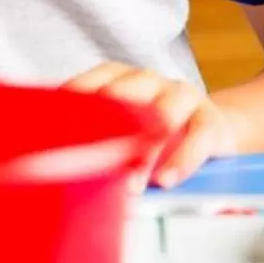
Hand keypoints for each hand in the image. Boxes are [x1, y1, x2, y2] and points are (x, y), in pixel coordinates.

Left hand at [65, 62, 239, 188]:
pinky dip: (182, 160)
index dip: (72, 111)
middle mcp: (147, 81)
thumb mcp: (121, 129)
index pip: (89, 85)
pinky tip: (166, 180)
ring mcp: (180, 96)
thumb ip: (92, 140)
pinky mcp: (209, 119)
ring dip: (145, 151)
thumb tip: (54, 167)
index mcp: (117, 77)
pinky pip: (198, 137)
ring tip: (132, 184)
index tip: (55, 140)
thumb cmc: (151, 133)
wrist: (210, 130)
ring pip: (163, 114)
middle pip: (125, 96)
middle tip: (92, 164)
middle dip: (107, 130)